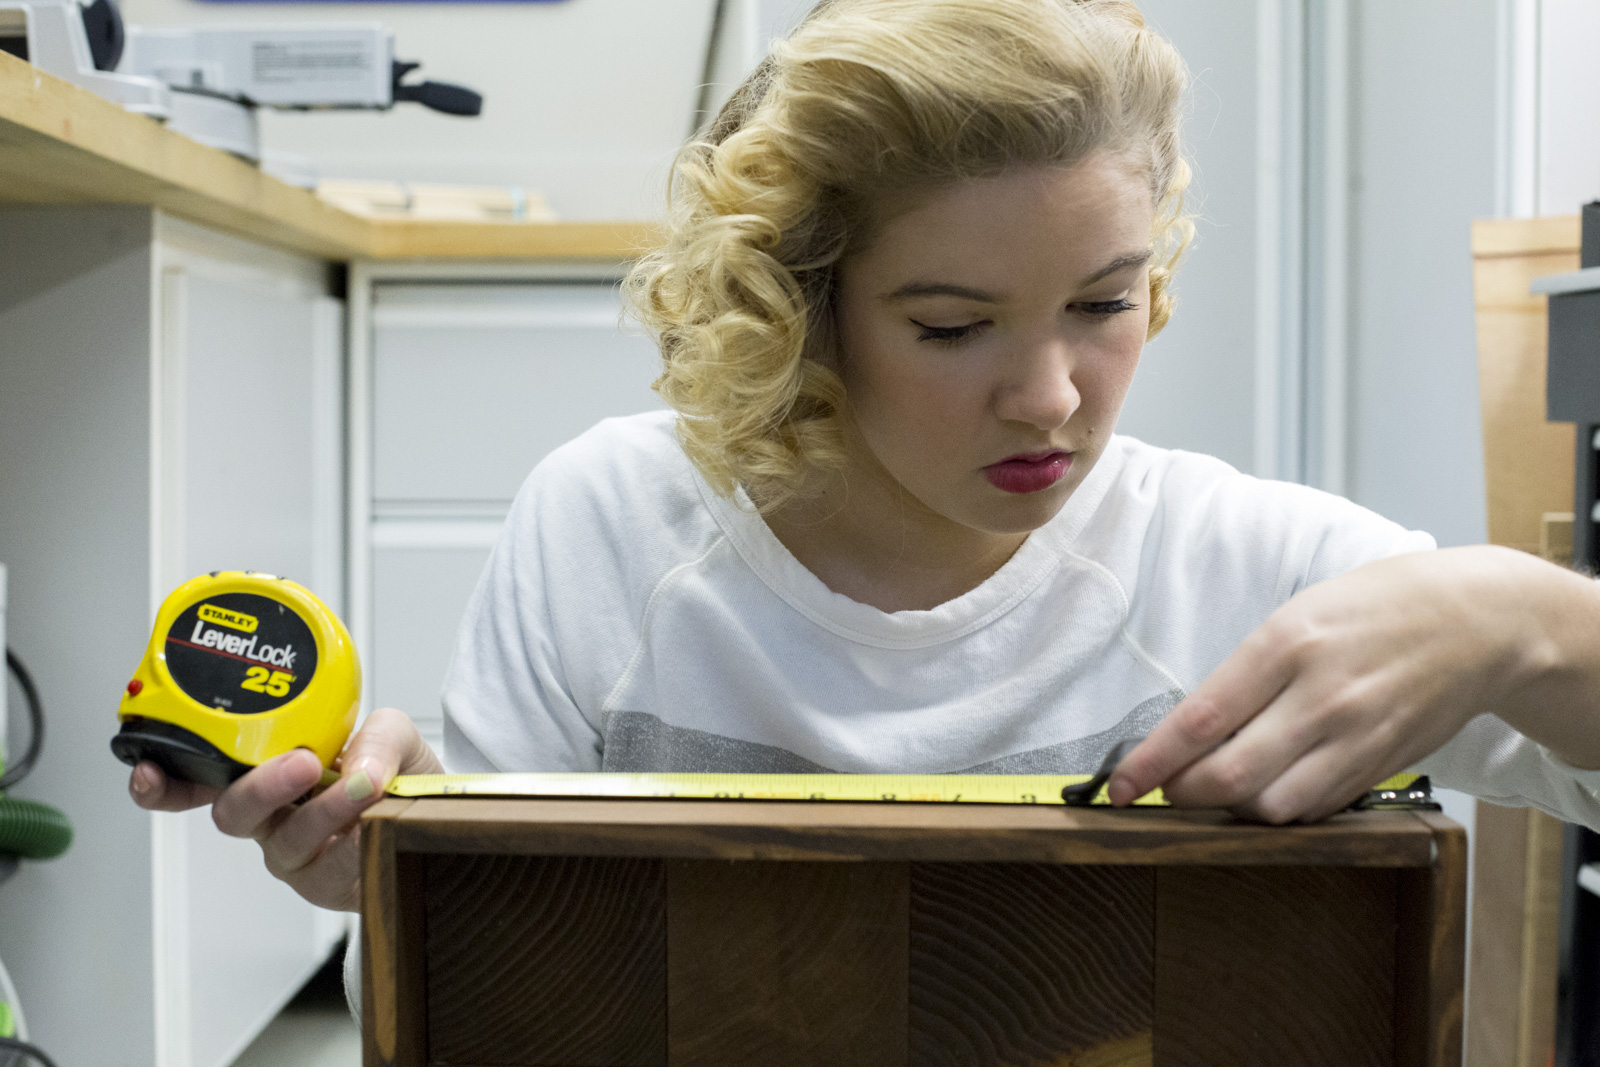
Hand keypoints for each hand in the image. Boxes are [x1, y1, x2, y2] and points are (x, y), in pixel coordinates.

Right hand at [127, 706, 443, 909]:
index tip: (150, 770)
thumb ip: (377, 735)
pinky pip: (331, 866)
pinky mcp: (326, 881)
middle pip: (233, 811)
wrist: (434, 814)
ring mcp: (295, 851)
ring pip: (286, 840)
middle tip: (302, 763)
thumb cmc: (394, 772)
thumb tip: (360, 768)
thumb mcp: (392, 733)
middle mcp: (270, 815)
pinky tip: (379, 822)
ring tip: (365, 789)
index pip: (196, 776)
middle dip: (261, 787)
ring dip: (325, 812)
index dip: (162, 780)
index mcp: (264, 769)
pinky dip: (357, 840)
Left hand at [1106, 546, 1599, 822]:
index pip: (1200, 719)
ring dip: (1232, 810)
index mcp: (1287, 645)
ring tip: (1218, 787)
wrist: (1478, 621)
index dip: (1151, 763)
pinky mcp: (1383, 767)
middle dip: (1183, 795)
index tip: (1118, 787)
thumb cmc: (1373, 608)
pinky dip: (1281, 811)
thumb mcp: (1296, 616)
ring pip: (1273, 808)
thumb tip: (1189, 734)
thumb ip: (1245, 676)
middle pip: (1231, 779)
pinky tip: (1270, 789)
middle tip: (1164, 789)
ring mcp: (1357, 738)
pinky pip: (1316, 810)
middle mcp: (1321, 697)